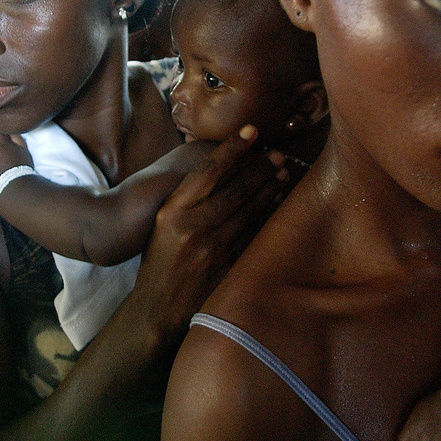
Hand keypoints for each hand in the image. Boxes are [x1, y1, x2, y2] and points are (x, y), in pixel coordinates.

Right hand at [134, 126, 289, 338]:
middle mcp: (192, 227)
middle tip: (277, 154)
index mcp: (172, 211)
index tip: (251, 131)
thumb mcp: (162, 224)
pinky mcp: (227, 267)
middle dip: (260, 167)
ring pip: (249, 210)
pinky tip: (278, 203)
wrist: (157, 308)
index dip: (232, 148)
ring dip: (269, 188)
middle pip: (235, 188)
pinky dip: (268, 215)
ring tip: (283, 173)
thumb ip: (186, 200)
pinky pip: (254, 235)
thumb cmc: (159, 261)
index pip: (207, 171)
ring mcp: (212, 248)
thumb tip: (218, 170)